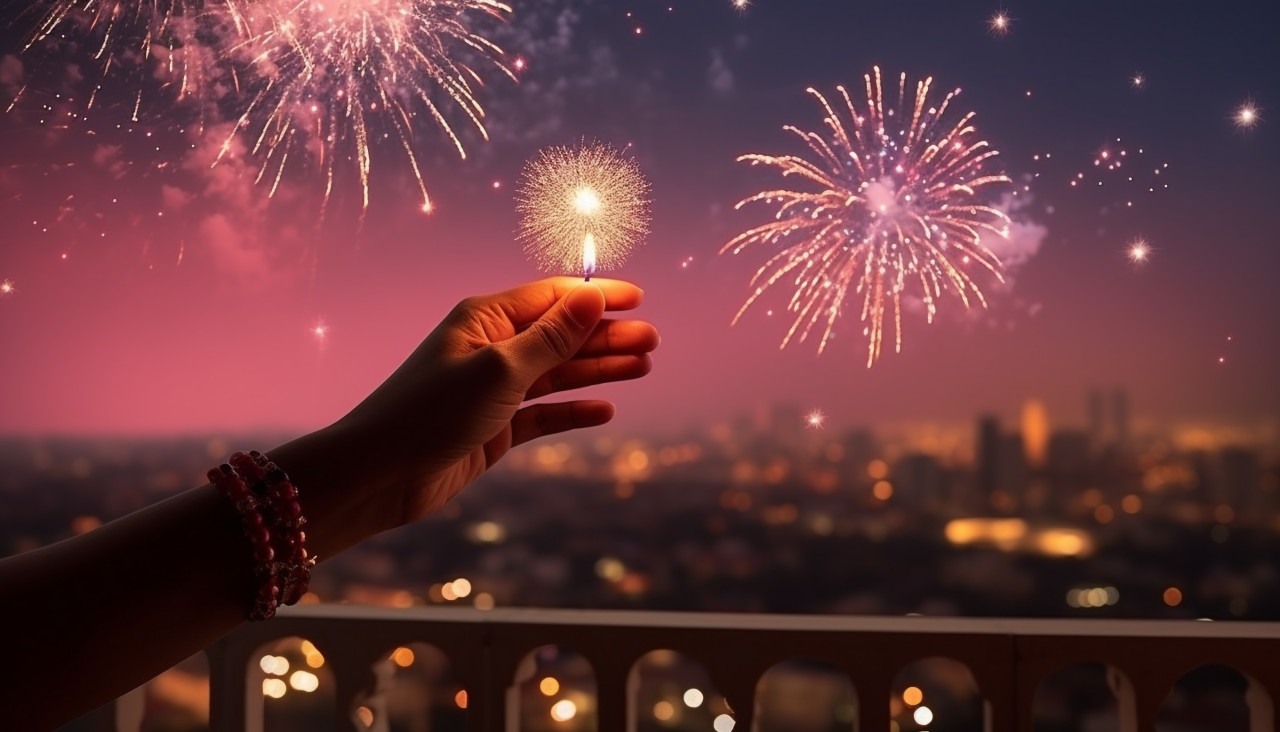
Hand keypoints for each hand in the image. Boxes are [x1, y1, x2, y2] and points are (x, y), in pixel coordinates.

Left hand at [335, 277, 657, 528]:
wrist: (379, 474)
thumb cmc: (430, 412)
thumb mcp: (499, 369)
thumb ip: (551, 337)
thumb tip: (592, 296)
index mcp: (486, 319)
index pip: (552, 297)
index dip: (596, 296)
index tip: (640, 298)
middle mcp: (492, 349)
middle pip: (562, 334)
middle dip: (607, 335)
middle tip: (653, 341)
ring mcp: (494, 390)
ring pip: (559, 373)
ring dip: (599, 368)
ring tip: (644, 367)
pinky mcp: (495, 429)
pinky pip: (545, 414)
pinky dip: (574, 411)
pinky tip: (605, 409)